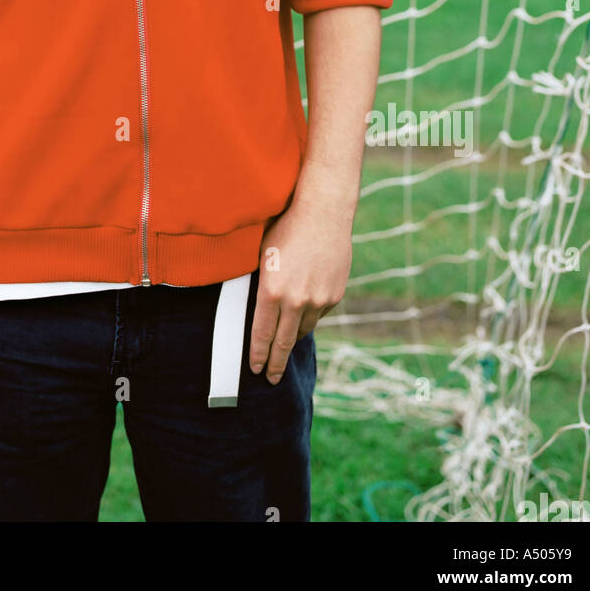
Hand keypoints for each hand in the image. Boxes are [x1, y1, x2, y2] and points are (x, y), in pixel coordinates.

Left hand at [248, 198, 352, 383]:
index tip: (256, 369)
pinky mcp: (335, 295)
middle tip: (271, 379)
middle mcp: (296, 300)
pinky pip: (319, 314)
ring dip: (292, 338)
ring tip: (285, 345)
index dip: (258, 355)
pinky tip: (303, 309)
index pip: (262, 334)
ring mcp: (319, 300)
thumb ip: (260, 284)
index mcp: (272, 291)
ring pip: (303, 330)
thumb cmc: (285, 227)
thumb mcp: (262, 254)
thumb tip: (254, 307)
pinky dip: (309, 316)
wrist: (323, 211)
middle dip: (276, 363)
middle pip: (284, 342)